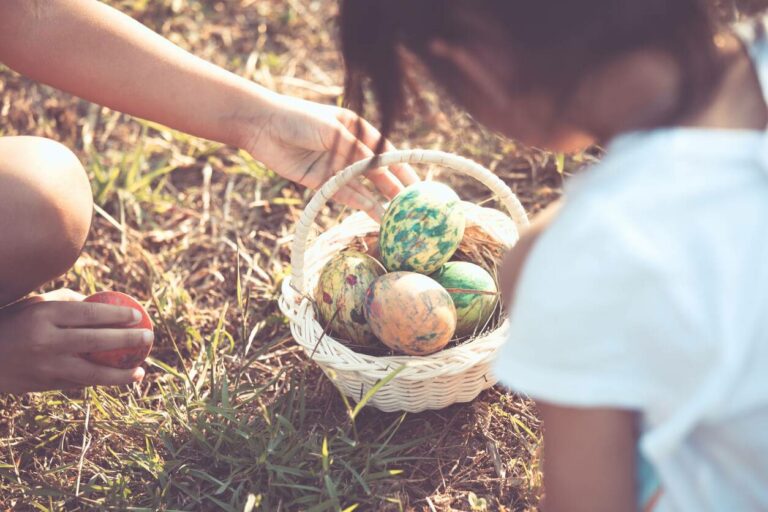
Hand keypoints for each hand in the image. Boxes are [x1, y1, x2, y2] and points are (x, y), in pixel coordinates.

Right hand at [0, 289, 151, 393]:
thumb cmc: (12, 321)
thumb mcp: (34, 305)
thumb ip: (67, 302)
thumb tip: (103, 303)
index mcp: (43, 315)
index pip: (90, 314)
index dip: (118, 315)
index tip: (138, 316)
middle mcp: (44, 341)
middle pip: (96, 342)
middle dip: (128, 341)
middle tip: (149, 338)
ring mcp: (43, 367)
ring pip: (91, 374)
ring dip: (119, 375)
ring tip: (140, 372)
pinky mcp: (41, 386)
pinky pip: (77, 384)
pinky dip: (97, 382)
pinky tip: (116, 380)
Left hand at [241, 95, 419, 219]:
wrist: (261, 125)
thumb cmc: (299, 119)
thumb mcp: (335, 132)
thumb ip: (359, 153)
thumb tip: (383, 171)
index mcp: (357, 129)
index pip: (386, 152)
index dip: (402, 168)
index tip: (419, 185)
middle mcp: (348, 149)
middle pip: (376, 173)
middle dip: (393, 189)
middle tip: (411, 207)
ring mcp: (333, 166)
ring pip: (361, 187)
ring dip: (376, 200)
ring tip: (394, 217)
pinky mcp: (318, 180)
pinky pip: (341, 194)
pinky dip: (356, 202)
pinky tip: (371, 211)